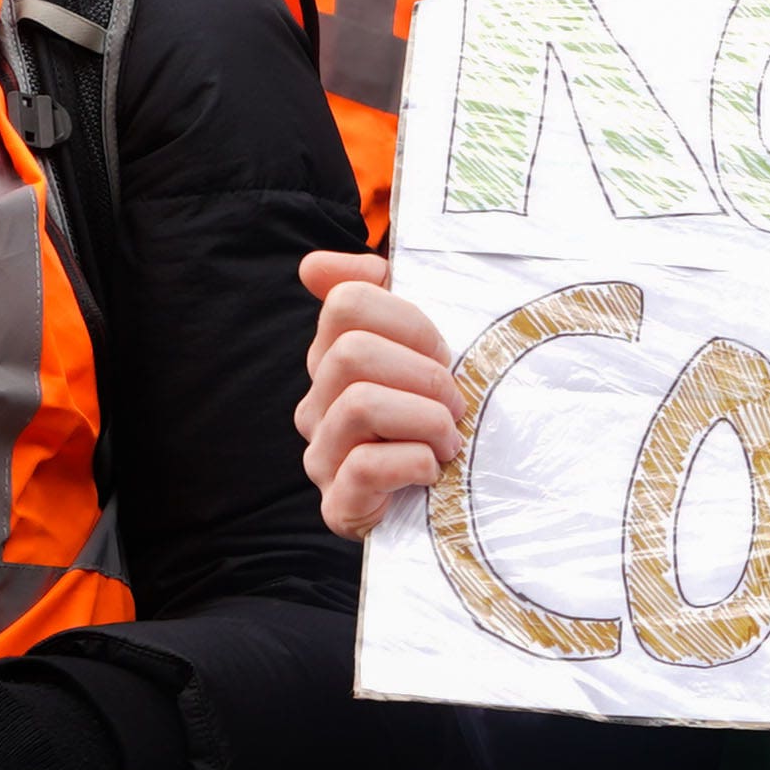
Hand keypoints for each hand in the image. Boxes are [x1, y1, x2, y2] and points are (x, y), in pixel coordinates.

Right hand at [298, 250, 467, 532]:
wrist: (445, 502)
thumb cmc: (436, 418)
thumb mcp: (423, 350)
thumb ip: (377, 295)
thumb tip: (315, 265)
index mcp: (333, 359)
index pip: (347, 304)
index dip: (408, 321)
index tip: (441, 351)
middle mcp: (316, 404)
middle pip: (351, 353)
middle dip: (423, 374)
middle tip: (455, 402)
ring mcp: (321, 455)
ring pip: (360, 406)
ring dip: (425, 419)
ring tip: (449, 438)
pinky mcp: (338, 504)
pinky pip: (366, 467)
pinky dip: (414, 462)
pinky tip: (432, 469)